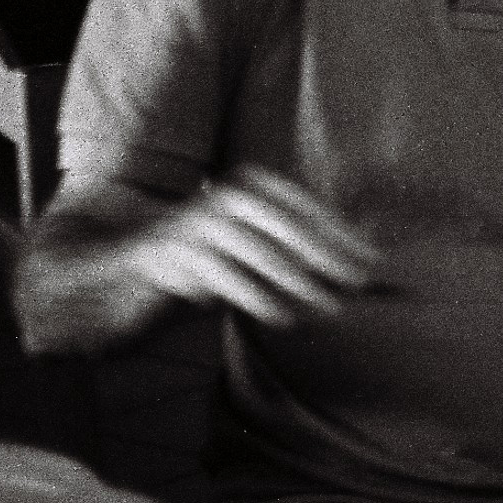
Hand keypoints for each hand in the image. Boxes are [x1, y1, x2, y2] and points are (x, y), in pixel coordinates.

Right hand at [128, 167, 378, 328]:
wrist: (127, 264)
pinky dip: (259, 298)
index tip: (375, 261)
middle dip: (330, 257)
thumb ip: (301, 250)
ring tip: (329, 307)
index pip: (309, 210)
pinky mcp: (174, 252)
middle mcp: (228, 196)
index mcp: (254, 185)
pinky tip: (283, 317)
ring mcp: (199, 222)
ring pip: (263, 255)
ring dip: (300, 285)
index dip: (344, 236)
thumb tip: (365, 260)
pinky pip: (228, 277)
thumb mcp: (256, 247)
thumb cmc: (209, 259)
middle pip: (292, 228)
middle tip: (360, 284)